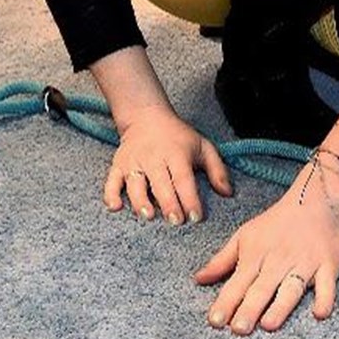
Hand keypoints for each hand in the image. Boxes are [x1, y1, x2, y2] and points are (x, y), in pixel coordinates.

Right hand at [107, 100, 231, 224]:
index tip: (196, 217)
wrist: (146, 117)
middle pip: (161, 183)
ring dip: (140, 200)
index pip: (184, 179)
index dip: (190, 198)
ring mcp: (134, 162)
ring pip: (135, 183)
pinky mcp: (118, 165)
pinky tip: (115, 206)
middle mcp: (154, 158)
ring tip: (149, 215)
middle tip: (176, 221)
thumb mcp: (203, 146)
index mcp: (177, 154)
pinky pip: (111, 180)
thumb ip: (217, 170)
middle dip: (168, 203)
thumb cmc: (178, 137)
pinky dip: (111, 194)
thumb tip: (227, 193)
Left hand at [194, 159, 338, 335]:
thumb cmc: (277, 223)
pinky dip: (325, 298)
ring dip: (280, 306)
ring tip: (268, 325)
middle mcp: (278, 261)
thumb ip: (221, 261)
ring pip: (291, 288)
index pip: (237, 282)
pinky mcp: (328, 265)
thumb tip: (198, 279)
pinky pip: (327, 284)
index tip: (215, 321)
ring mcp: (304, 263)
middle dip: (249, 308)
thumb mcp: (244, 236)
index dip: (226, 301)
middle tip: (238, 329)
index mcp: (256, 255)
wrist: (317, 200)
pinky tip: (320, 313)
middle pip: (262, 288)